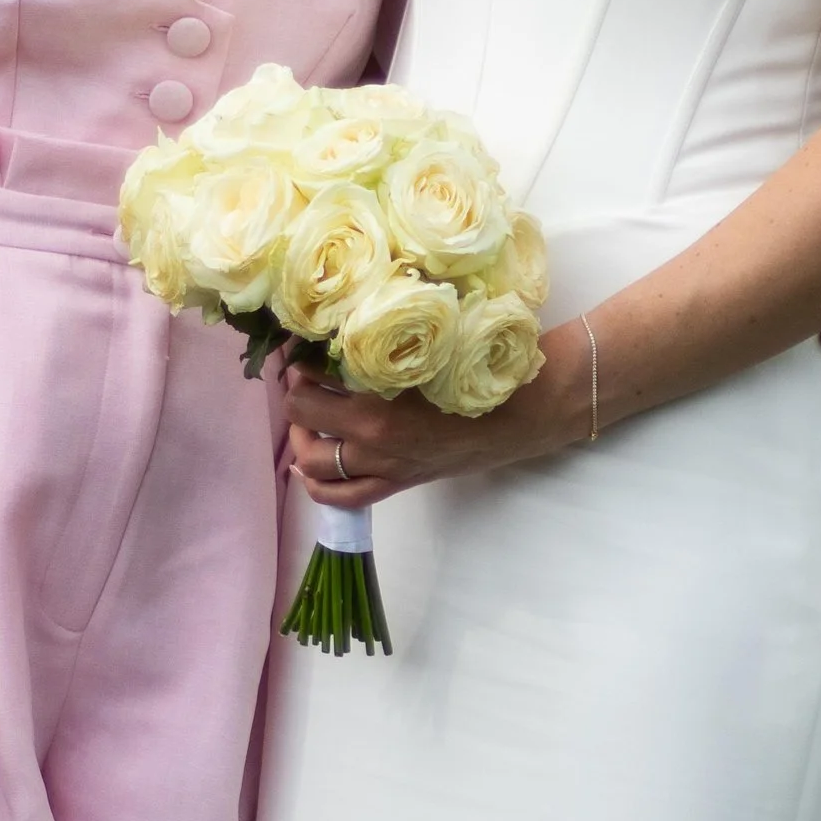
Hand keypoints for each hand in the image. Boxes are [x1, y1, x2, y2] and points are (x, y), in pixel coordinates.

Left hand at [282, 328, 589, 505]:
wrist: (526, 413)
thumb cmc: (483, 369)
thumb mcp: (429, 348)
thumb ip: (386, 343)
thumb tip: (345, 322)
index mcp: (378, 405)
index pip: (309, 386)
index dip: (297, 363)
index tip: (299, 348)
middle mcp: (373, 442)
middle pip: (304, 423)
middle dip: (295, 397)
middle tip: (301, 377)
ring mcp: (384, 468)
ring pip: (315, 467)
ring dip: (302, 440)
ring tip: (306, 420)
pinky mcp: (399, 483)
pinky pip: (345, 497)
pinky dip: (319, 485)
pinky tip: (309, 466)